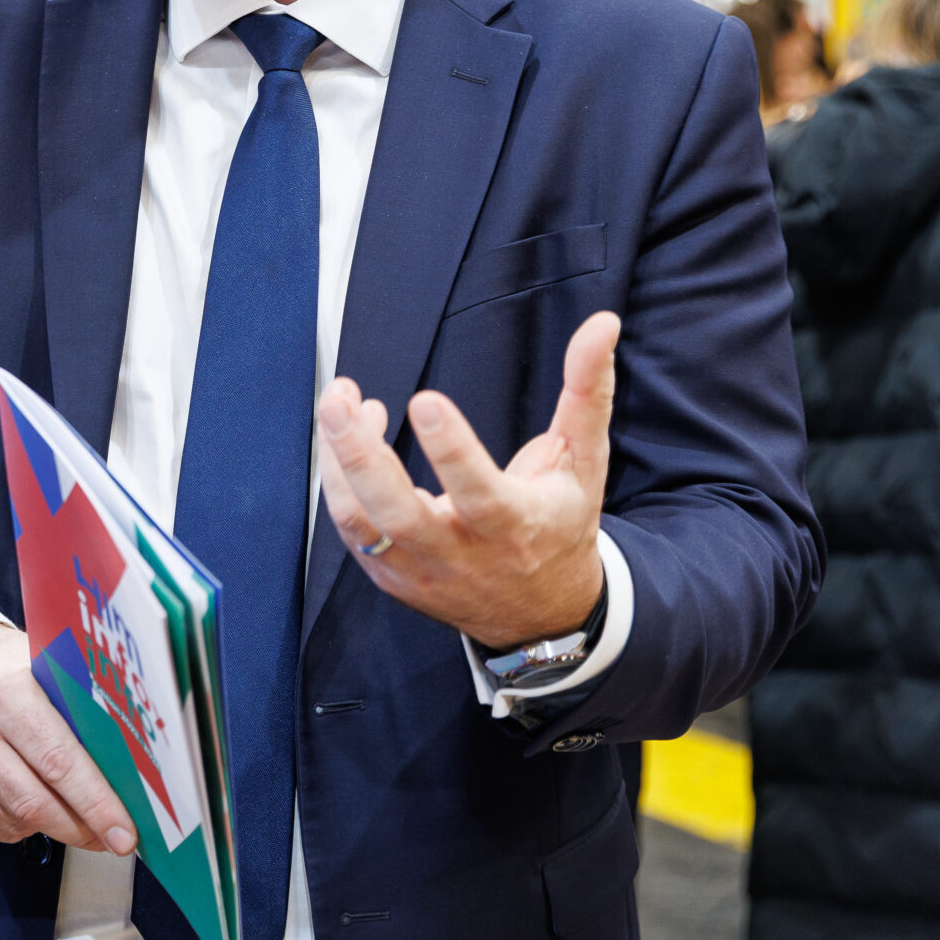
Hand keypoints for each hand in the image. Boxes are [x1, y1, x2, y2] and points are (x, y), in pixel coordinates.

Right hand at [0, 620, 136, 855]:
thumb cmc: (5, 666)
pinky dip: (20, 827)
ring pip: (12, 819)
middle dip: (80, 828)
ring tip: (77, 821)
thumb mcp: (42, 665)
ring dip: (52, 829)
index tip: (124, 833)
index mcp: (3, 688)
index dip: (96, 803)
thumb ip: (78, 706)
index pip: (58, 760)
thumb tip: (132, 764)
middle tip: (111, 839)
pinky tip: (36, 812)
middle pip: (33, 801)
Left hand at [315, 309, 619, 647]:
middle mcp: (463, 556)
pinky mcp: (391, 578)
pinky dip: (337, 479)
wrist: (542, 616)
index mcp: (516, 527)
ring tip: (337, 404)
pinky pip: (351, 531)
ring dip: (337, 462)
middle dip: (360, 456)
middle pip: (399, 514)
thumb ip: (588, 392)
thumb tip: (602, 324)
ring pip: (361, 524)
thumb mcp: (584, 462)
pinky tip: (345, 435)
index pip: (479, 493)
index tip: (424, 400)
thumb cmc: (561, 524)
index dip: (451, 450)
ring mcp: (421, 571)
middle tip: (339, 400)